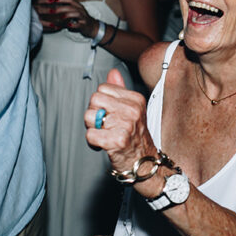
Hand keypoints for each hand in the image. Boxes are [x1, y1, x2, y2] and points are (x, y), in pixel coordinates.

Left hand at [35, 0, 100, 36]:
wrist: (92, 27)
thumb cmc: (81, 19)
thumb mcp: (75, 12)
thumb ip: (67, 10)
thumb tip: (55, 8)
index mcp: (79, 6)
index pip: (71, 0)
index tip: (54, 0)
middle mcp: (81, 11)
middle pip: (72, 7)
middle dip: (62, 8)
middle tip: (54, 10)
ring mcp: (84, 18)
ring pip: (76, 14)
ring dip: (67, 15)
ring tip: (61, 17)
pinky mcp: (84, 25)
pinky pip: (79, 25)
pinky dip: (73, 25)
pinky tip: (68, 26)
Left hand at [84, 69, 158, 193]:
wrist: (146, 163)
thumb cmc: (135, 138)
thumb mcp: (132, 110)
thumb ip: (120, 90)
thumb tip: (113, 73)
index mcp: (135, 99)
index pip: (102, 88)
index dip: (101, 103)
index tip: (111, 115)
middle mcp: (132, 110)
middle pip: (94, 100)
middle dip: (95, 115)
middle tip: (107, 127)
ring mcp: (125, 125)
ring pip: (89, 116)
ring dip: (93, 129)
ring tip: (106, 136)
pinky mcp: (117, 140)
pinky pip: (90, 134)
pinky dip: (93, 143)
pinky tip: (105, 146)